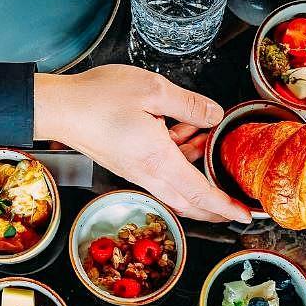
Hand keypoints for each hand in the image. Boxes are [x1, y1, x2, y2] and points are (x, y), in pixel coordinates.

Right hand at [33, 65, 249, 223]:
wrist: (60, 107)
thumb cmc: (98, 99)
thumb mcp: (153, 90)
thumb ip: (189, 105)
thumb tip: (214, 115)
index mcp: (159, 160)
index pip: (200, 193)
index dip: (226, 205)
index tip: (244, 215)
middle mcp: (148, 173)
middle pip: (190, 202)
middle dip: (216, 206)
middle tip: (237, 204)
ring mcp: (137, 171)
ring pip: (177, 186)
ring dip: (197, 172)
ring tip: (206, 140)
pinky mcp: (129, 164)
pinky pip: (162, 172)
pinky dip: (180, 159)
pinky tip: (184, 131)